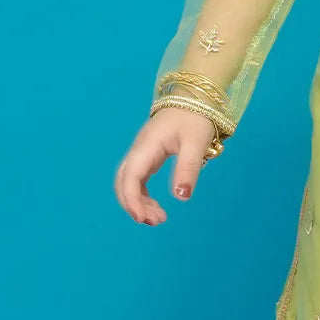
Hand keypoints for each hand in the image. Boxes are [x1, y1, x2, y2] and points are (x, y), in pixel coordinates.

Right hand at [114, 109, 217, 225]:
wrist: (194, 98)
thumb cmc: (195, 118)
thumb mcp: (195, 144)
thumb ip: (188, 169)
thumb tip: (181, 197)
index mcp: (147, 146)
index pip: (130, 176)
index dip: (132, 200)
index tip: (143, 218)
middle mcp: (139, 150)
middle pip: (123, 181)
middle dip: (133, 204)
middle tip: (156, 221)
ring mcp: (142, 152)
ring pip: (129, 182)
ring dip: (138, 202)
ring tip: (158, 218)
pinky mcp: (149, 155)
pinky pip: (138, 179)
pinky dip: (143, 195)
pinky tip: (155, 205)